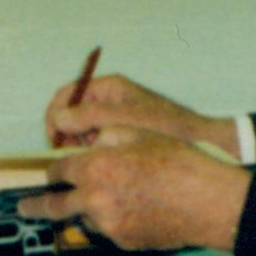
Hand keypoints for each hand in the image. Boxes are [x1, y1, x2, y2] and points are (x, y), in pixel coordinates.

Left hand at [18, 128, 246, 251]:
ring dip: (86, 211)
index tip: (54, 172)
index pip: (58, 171)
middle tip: (24, 208)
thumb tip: (86, 144)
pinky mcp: (123, 242)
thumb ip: (104, 137)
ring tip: (107, 202)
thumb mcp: (140, 133)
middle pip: (54, 206)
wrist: (209, 201)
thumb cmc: (180, 162)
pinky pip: (108, 230)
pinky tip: (135, 211)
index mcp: (95, 167)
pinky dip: (112, 221)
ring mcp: (108, 225)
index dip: (56, 169)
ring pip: (84, 219)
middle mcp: (94, 198)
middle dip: (35, 206)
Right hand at [44, 71, 232, 151]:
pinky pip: (96, 144)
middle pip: (70, 115)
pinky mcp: (122, 136)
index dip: (54, 116)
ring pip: (81, 132)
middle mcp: (109, 100)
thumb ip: (90, 116)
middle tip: (69, 157)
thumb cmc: (167, 126)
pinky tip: (101, 168)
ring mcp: (114, 119)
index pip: (66, 95)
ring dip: (78, 147)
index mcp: (108, 87)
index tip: (53, 139)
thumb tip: (59, 119)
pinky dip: (92, 155)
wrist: (202, 142)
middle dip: (65, 135)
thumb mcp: (125, 118)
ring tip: (87, 164)